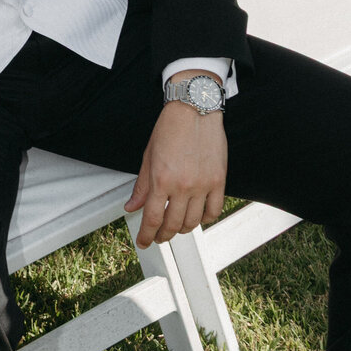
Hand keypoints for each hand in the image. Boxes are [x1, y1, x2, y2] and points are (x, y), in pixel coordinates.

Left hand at [125, 79, 227, 247]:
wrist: (194, 109)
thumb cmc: (170, 128)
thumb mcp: (148, 156)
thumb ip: (141, 186)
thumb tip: (132, 207)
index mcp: (161, 179)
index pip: (152, 218)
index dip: (146, 235)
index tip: (143, 242)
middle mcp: (183, 186)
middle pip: (172, 224)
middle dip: (162, 235)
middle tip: (158, 236)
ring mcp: (203, 185)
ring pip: (193, 222)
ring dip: (182, 229)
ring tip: (175, 226)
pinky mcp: (219, 181)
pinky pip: (214, 211)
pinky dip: (205, 219)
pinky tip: (197, 217)